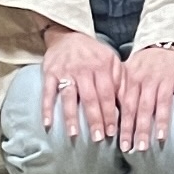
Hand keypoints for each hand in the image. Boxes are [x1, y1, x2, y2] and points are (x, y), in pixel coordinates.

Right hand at [38, 27, 123, 143]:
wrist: (68, 35)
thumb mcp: (111, 61)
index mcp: (101, 66)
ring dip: (71, 117)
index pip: (107, 94)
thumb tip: (126, 104)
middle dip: (94, 119)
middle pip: (90, 98)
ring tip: (73, 134)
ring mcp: (65, 71)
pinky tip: (48, 124)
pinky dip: (46, 108)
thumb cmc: (93, 54)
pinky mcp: (49, 72)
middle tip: (98, 138)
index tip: (112, 131)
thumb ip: (120, 80)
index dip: (110, 113)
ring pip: (69, 96)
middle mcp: (83, 69)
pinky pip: (47, 92)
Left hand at [113, 46, 173, 153]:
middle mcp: (148, 79)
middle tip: (139, 148)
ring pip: (162, 102)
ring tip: (159, 139)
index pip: (126, 106)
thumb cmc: (145, 61)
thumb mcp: (128, 70)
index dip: (125, 126)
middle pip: (143, 108)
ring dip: (161, 122)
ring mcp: (166, 77)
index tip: (124, 145)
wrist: (166, 39)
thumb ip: (119, 89)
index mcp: (132, 79)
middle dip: (140, 129)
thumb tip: (107, 112)